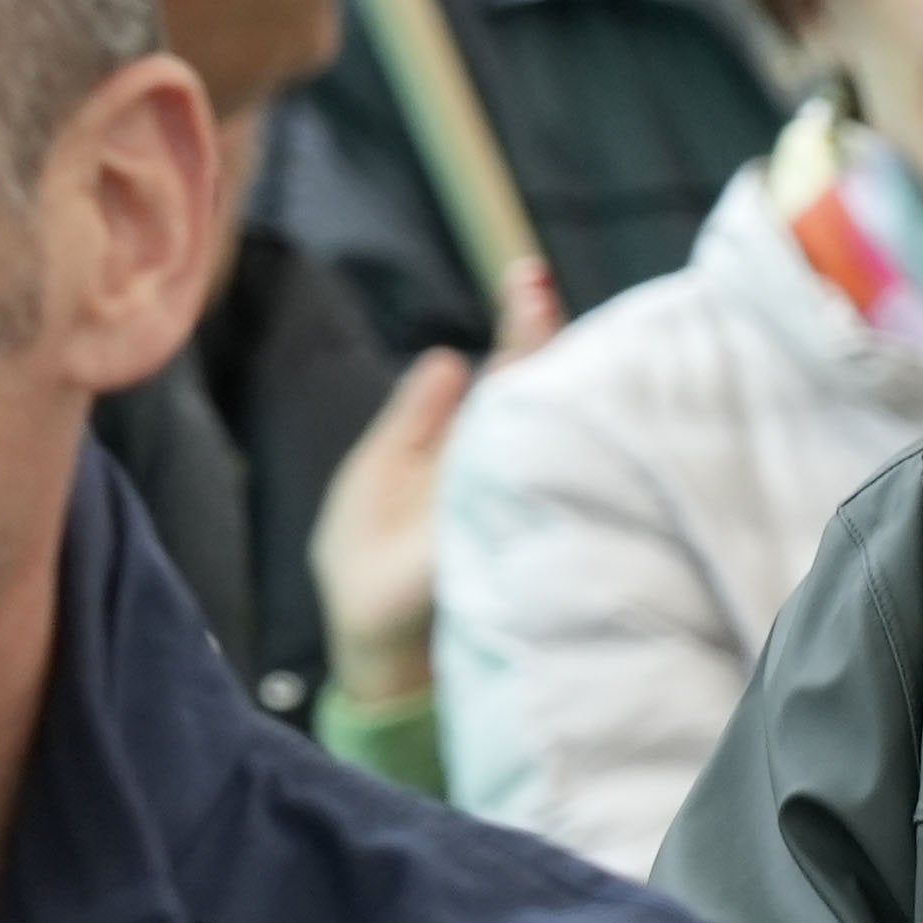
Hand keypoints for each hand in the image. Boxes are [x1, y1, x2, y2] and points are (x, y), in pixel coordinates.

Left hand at [309, 259, 559, 715]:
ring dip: (547, 372)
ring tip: (542, 312)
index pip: (508, 374)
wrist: (371, 646)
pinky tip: (554, 393)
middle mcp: (502, 464)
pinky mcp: (512, 534)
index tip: (527, 276)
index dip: (521, 327)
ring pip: (545, 424)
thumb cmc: (368, 568)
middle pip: (535, 389)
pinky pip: (538, 478)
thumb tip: (449, 355)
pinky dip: (553, 438)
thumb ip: (416, 419)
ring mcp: (512, 497)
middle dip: (541, 336)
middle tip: (538, 285)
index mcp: (472, 446)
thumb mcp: (379, 474)